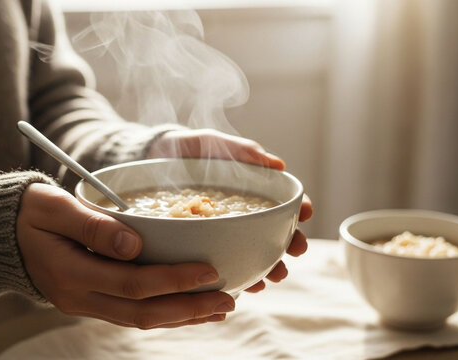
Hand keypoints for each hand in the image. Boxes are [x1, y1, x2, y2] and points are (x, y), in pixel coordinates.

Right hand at [16, 183, 234, 328]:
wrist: (0, 236)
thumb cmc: (28, 213)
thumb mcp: (53, 208)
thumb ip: (92, 225)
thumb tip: (134, 244)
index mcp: (71, 273)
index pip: (133, 284)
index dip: (174, 280)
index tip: (209, 270)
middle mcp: (79, 297)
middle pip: (143, 313)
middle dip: (188, 308)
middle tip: (227, 299)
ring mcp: (85, 303)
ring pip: (140, 319)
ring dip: (181, 316)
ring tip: (219, 307)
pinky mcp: (90, 301)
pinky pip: (132, 313)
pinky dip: (164, 311)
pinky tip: (188, 306)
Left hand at [148, 128, 312, 291]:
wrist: (150, 162)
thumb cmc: (186, 150)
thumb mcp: (211, 143)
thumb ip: (240, 151)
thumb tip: (277, 164)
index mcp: (250, 187)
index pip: (282, 198)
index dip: (299, 206)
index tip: (307, 213)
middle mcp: (243, 212)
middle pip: (276, 230)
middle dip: (290, 242)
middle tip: (296, 249)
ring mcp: (226, 230)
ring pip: (256, 252)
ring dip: (270, 264)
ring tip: (275, 275)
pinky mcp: (206, 246)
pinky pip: (228, 264)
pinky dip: (241, 275)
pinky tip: (248, 283)